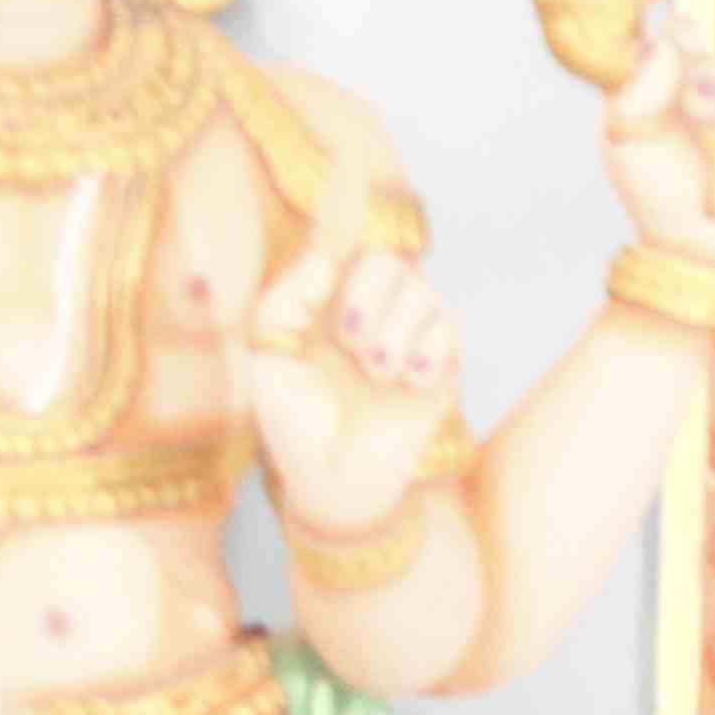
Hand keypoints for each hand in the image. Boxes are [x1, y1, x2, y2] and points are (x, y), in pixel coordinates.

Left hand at [235, 223, 467, 542]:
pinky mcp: (440, 366)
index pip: (342, 245)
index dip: (343, 231)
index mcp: (322, 303)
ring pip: (421, 292)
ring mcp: (407, 338)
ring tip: (377, 374)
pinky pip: (448, 329)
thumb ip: (284, 302)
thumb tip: (324, 260)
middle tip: (348, 340)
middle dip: (368, 295)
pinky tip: (408, 383)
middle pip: (387, 260)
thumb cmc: (294, 425)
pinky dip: (427, 351)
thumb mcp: (267, 359)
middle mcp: (368, 313)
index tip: (333, 248)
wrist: (337, 483)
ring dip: (395, 331)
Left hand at [600, 2, 714, 270]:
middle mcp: (689, 92)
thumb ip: (641, 86)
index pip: (665, 37)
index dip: (679, 36)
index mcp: (649, 87)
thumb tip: (671, 43)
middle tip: (698, 108)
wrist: (700, 245)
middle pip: (707, 53)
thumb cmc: (652, 194)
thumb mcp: (626, 139)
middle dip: (707, 77)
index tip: (684, 50)